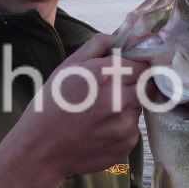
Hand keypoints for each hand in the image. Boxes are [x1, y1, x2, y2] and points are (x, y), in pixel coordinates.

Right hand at [21, 32, 147, 177]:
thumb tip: (117, 37)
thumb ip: (95, 46)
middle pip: (147, 86)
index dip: (135, 67)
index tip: (127, 72)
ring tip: (100, 115)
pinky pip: (132, 131)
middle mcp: (122, 99)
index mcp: (107, 75)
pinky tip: (99, 131)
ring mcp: (127, 125)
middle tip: (114, 93)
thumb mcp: (67, 68)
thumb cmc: (50, 106)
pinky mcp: (127, 146)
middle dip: (134, 87)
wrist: (41, 150)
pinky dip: (120, 129)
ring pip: (139, 109)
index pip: (143, 64)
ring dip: (127, 108)